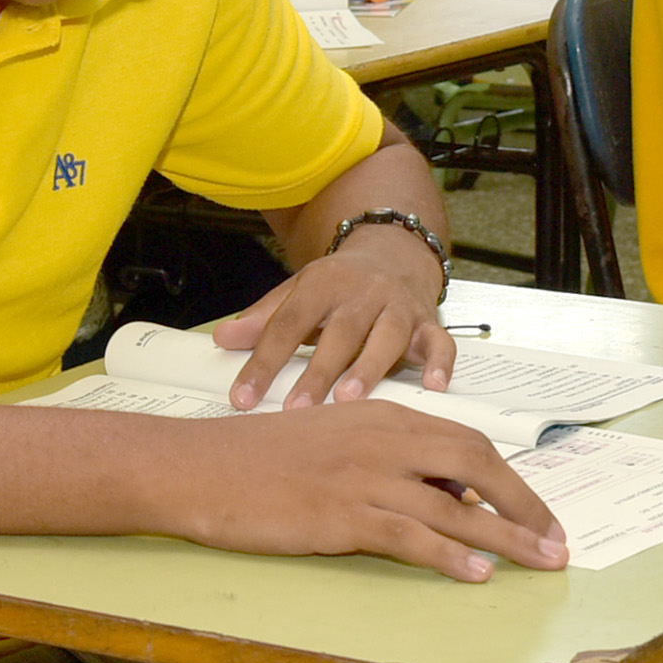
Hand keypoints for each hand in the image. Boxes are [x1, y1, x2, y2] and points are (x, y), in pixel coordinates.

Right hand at [171, 402, 565, 580]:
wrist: (197, 467)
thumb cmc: (257, 458)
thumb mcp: (331, 438)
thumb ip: (385, 455)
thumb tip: (439, 492)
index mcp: (382, 415)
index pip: (466, 441)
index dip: (510, 478)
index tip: (536, 510)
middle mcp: (382, 439)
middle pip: (477, 463)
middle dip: (525, 503)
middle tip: (556, 540)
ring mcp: (363, 477)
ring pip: (455, 505)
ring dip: (507, 536)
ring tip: (541, 561)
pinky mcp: (341, 514)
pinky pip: (412, 535)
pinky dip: (452, 555)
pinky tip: (478, 573)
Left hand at [210, 231, 452, 408]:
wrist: (392, 252)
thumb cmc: (338, 284)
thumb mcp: (297, 292)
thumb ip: (263, 317)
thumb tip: (222, 338)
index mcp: (322, 285)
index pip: (288, 324)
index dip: (264, 362)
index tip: (244, 397)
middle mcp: (362, 294)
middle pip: (338, 334)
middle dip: (317, 373)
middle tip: (297, 410)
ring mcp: (398, 308)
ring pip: (387, 338)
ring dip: (370, 368)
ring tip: (350, 400)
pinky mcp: (428, 322)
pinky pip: (440, 342)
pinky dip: (441, 363)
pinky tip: (434, 387)